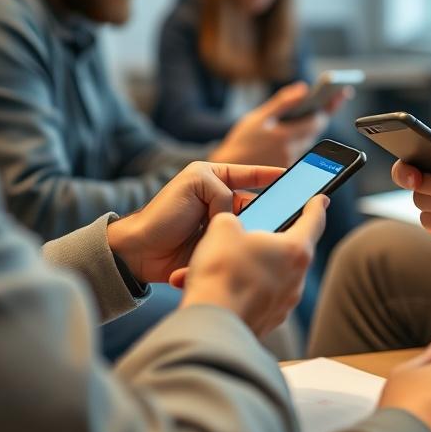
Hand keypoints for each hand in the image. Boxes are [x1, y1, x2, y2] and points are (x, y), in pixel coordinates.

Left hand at [106, 161, 283, 283]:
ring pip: (247, 229)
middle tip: (285, 217)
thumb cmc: (162, 214)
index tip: (292, 176)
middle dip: (267, 212)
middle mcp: (220, 203)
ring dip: (250, 235)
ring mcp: (220, 227)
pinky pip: (234, 249)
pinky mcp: (218, 250)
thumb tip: (236, 218)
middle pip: (254, 205)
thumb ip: (222, 193)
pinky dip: (235, 252)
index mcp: (214, 180)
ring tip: (258, 240)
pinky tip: (237, 256)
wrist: (139, 252)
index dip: (271, 176)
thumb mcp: (194, 185)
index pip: (250, 175)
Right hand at [172, 195, 328, 335]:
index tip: (321, 200)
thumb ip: (233, 219)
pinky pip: (259, 299)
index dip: (316, 206)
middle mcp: (297, 278)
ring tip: (227, 264)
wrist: (211, 321)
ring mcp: (284, 304)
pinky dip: (245, 291)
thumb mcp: (223, 227)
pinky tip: (223, 288)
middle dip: (274, 241)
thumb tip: (231, 228)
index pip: (314, 221)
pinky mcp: (268, 322)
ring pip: (273, 277)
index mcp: (295, 250)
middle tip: (257, 232)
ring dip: (255, 268)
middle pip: (291, 251)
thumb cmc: (222, 271)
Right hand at [210, 82, 327, 166]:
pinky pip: (303, 147)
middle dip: (322, 114)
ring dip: (313, 125)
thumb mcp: (258, 117)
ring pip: (310, 139)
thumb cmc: (242, 141)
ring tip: (316, 109)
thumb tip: (303, 89)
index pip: (317, 121)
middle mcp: (292, 151)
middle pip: (317, 130)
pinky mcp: (290, 166)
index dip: (329, 106)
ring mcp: (292, 160)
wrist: (230, 168)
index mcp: (285, 137)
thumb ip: (283, 102)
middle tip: (331, 98)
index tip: (341, 93)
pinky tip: (300, 127)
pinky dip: (304, 136)